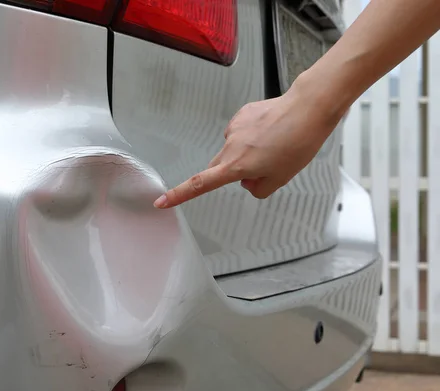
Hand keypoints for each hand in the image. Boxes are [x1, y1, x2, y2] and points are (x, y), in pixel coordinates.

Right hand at [153, 85, 342, 207]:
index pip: (200, 184)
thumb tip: (248, 181)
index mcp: (237, 166)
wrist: (308, 109)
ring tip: (274, 145)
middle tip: (263, 167)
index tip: (162, 201)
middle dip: (232, 172)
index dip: (178, 195)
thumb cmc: (298, 143)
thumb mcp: (281, 178)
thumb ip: (258, 188)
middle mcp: (230, 147)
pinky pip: (241, 132)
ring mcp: (234, 129)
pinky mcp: (241, 115)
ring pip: (233, 149)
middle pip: (219, 167)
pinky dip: (252, 136)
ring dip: (246, 152)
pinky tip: (270, 131)